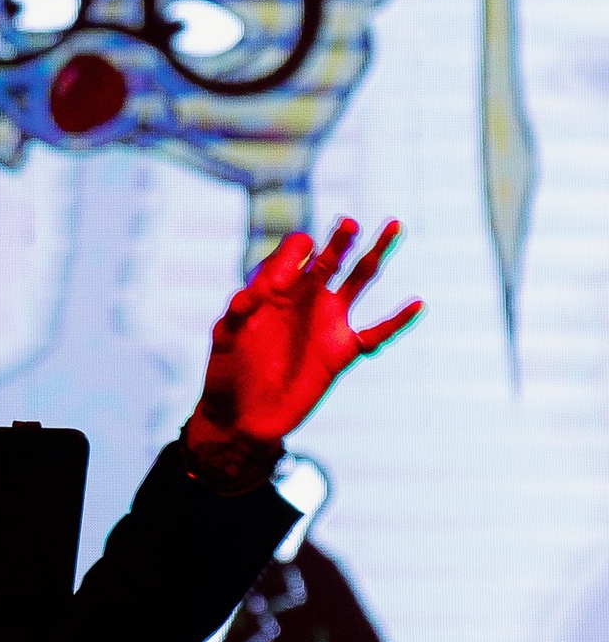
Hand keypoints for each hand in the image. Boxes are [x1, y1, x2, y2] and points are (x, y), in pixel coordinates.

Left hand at [185, 220, 422, 473]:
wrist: (243, 417)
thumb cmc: (226, 374)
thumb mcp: (224, 341)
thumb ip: (235, 316)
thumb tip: (247, 297)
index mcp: (275, 289)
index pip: (293, 253)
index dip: (290, 259)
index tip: (278, 286)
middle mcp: (305, 299)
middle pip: (331, 257)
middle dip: (339, 240)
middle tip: (348, 223)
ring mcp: (327, 323)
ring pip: (359, 280)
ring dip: (376, 253)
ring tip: (393, 225)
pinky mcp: (342, 352)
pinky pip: (376, 333)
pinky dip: (397, 321)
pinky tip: (417, 304)